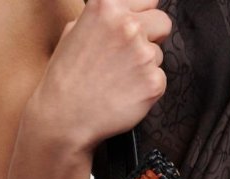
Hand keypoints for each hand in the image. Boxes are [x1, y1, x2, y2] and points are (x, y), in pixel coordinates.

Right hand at [29, 0, 172, 152]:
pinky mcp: (154, 82)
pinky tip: (126, 92)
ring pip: (159, 54)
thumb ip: (104, 18)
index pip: (147, 0)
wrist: (66, 115)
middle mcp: (128, 26)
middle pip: (163, 23)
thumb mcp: (75, 29)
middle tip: (133, 54)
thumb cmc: (67, 76)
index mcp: (107, 6)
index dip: (143, 15)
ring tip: (120, 78)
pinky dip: (147, 87)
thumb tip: (123, 13)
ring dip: (145, 65)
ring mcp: (144, 54)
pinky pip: (160, 79)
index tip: (139, 25)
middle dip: (152, 36)